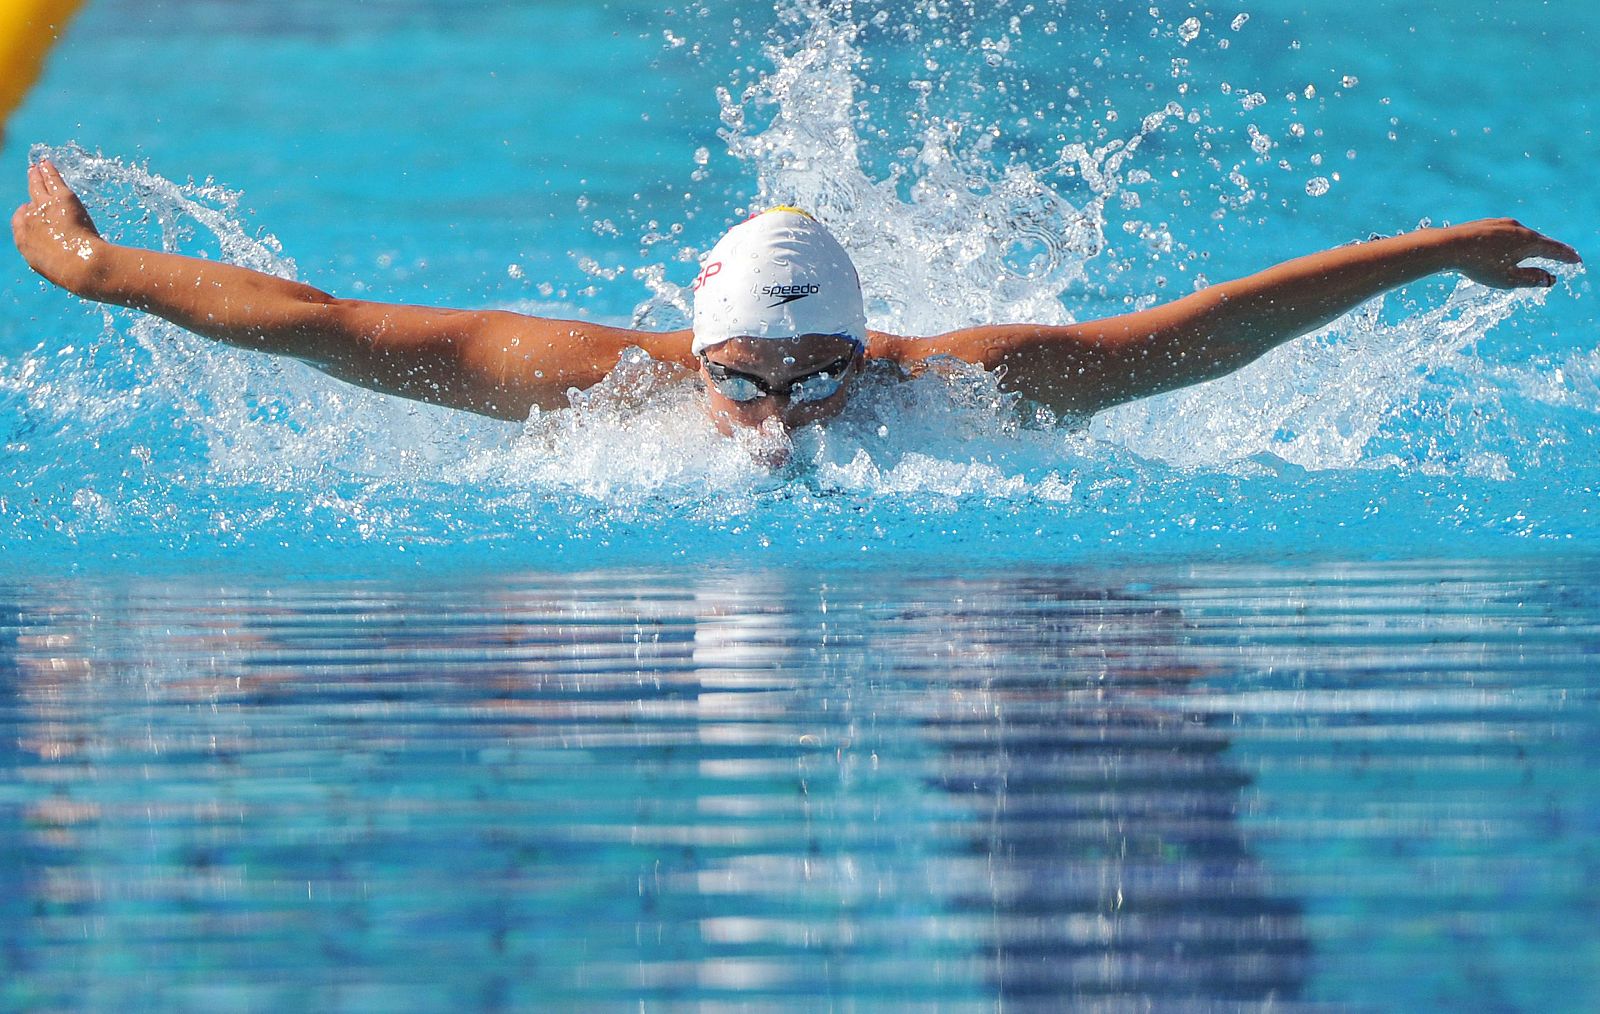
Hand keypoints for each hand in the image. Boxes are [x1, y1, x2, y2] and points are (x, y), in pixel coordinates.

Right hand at [12, 159, 106, 295]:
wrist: (80, 266)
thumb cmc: (73, 275)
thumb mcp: (56, 271)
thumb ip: (54, 261)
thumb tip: (65, 266)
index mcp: (24, 242)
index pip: (22, 222)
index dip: (30, 215)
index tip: (33, 211)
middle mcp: (29, 222)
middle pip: (30, 201)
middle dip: (31, 190)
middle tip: (31, 178)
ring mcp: (43, 208)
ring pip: (38, 187)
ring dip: (37, 176)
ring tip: (36, 168)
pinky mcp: (61, 199)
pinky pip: (52, 180)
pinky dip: (48, 171)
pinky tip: (46, 164)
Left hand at [1443, 218, 1581, 288]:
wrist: (1449, 246)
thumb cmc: (1479, 265)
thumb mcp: (1508, 279)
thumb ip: (1531, 279)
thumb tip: (1550, 279)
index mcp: (1528, 241)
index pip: (1554, 250)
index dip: (1566, 256)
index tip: (1576, 260)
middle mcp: (1519, 228)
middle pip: (1540, 241)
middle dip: (1552, 250)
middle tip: (1565, 255)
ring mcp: (1502, 224)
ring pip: (1523, 236)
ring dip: (1532, 246)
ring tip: (1540, 252)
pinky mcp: (1487, 224)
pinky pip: (1507, 234)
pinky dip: (1515, 242)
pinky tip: (1510, 247)